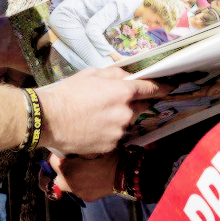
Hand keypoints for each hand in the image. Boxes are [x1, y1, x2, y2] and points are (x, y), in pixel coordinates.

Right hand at [37, 67, 161, 155]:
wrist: (49, 119)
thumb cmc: (68, 92)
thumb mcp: (91, 74)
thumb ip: (114, 74)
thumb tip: (128, 76)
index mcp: (122, 92)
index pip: (150, 89)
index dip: (162, 87)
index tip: (170, 86)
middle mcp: (126, 113)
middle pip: (139, 106)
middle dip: (133, 102)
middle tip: (115, 99)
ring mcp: (119, 132)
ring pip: (126, 122)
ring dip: (118, 117)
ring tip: (95, 114)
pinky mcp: (110, 146)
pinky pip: (115, 136)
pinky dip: (108, 131)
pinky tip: (92, 126)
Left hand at [47, 151, 119, 201]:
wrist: (124, 173)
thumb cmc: (107, 155)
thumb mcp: (89, 147)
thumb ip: (74, 147)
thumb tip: (65, 145)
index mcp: (67, 169)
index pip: (51, 161)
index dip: (58, 154)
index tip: (65, 150)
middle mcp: (68, 184)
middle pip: (53, 177)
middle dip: (57, 169)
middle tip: (66, 161)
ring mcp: (77, 192)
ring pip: (64, 184)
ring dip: (68, 175)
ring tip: (79, 167)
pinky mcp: (86, 197)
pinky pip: (77, 188)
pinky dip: (79, 182)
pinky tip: (89, 175)